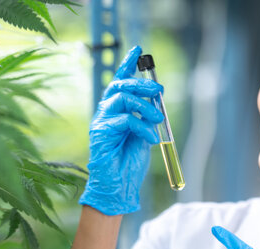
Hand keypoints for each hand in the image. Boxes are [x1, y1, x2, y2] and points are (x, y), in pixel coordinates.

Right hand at [79, 46, 163, 214]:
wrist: (119, 186)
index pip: (120, 82)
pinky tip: (151, 138)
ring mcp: (101, 121)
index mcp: (116, 111)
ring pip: (121, 98)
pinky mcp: (101, 132)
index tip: (137, 51)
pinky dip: (142, 127)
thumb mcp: (144, 133)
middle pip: (120, 86)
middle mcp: (106, 113)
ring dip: (144, 105)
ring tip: (158, 118)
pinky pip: (125, 120)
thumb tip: (156, 96)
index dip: (127, 65)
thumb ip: (146, 115)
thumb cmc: (130, 162)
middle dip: (141, 83)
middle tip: (159, 90)